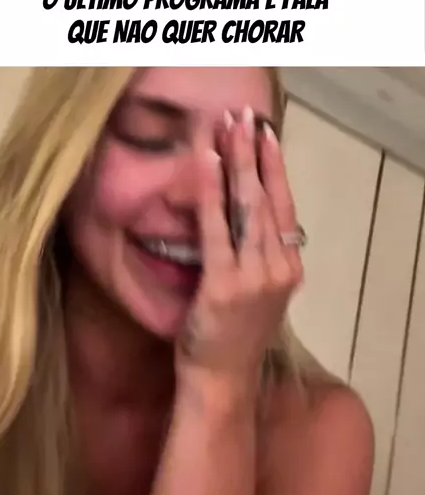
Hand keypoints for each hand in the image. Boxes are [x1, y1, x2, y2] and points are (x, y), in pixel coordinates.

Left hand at [175, 107, 303, 402]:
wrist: (222, 380)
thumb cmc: (233, 336)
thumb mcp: (256, 292)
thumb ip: (255, 255)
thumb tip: (241, 215)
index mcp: (288, 266)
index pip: (284, 206)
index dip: (275, 167)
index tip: (266, 133)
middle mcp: (279, 267)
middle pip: (268, 197)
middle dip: (254, 152)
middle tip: (244, 114)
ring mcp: (255, 276)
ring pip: (247, 205)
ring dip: (236, 160)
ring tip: (228, 125)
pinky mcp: (225, 285)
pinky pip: (216, 227)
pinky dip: (211, 191)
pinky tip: (205, 161)